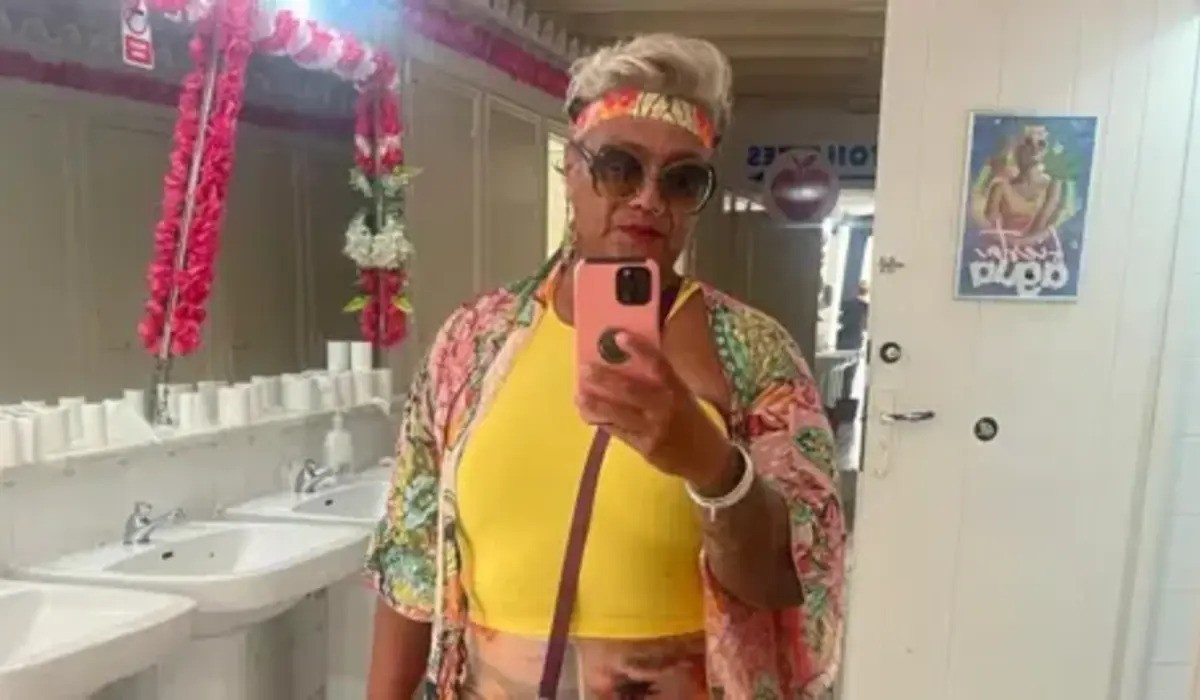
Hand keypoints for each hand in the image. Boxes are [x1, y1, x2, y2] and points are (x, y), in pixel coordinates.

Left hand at [575, 331, 735, 490]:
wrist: (707, 459)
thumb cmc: (691, 420)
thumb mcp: (683, 396)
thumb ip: (659, 382)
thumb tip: (625, 362)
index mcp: (677, 389)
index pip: (659, 364)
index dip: (640, 349)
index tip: (619, 336)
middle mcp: (666, 407)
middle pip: (631, 390)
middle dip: (605, 378)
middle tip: (584, 368)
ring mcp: (655, 429)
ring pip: (620, 413)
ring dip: (596, 403)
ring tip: (579, 394)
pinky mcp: (646, 448)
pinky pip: (619, 432)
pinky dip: (602, 422)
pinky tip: (588, 414)